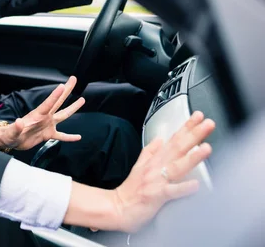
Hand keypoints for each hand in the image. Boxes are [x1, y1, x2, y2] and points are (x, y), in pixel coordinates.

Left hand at [0, 76, 84, 150]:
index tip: (62, 85)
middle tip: (73, 79)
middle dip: (66, 90)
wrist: (10, 141)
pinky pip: (61, 135)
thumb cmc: (9, 135)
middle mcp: (45, 117)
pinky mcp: (48, 135)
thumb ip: (16, 128)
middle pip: (58, 102)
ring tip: (82, 100)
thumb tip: (19, 122)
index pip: (48, 103)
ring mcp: (48, 125)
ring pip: (63, 115)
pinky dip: (69, 137)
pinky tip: (78, 137)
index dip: (55, 95)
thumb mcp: (12, 132)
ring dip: (73, 108)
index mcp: (37, 115)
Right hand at [112, 111, 214, 232]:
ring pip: (177, 167)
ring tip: (206, 147)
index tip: (198, 116)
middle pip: (177, 148)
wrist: (116, 208)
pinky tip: (195, 184)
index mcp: (155, 160)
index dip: (186, 127)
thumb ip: (150, 151)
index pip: (173, 140)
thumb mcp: (139, 165)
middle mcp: (157, 167)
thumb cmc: (130, 191)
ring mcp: (157, 181)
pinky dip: (183, 188)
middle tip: (207, 123)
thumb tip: (159, 138)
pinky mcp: (156, 196)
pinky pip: (171, 192)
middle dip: (194, 134)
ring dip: (192, 157)